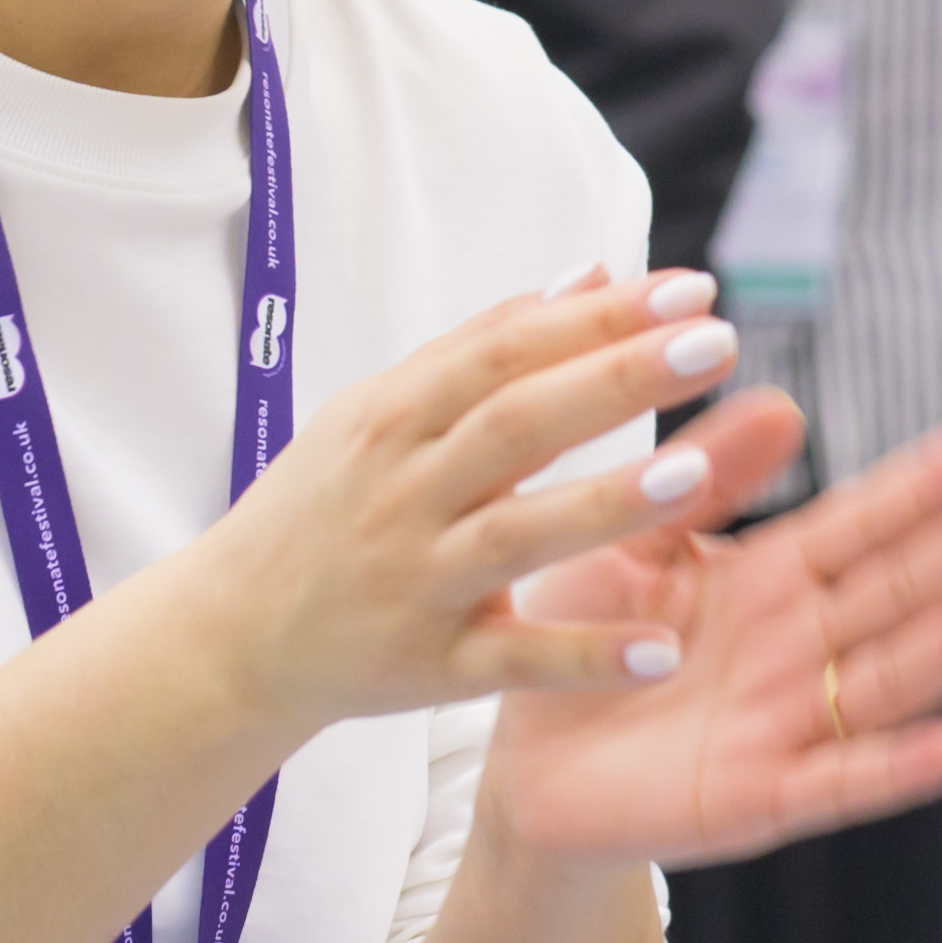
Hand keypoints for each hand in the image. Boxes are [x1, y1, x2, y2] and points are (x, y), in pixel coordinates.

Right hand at [153, 270, 773, 755]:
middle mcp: (405, 493)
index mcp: (395, 419)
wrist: (227, 635)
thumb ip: (484, 346)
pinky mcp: (428, 667)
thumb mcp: (379, 412)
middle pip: (517, 424)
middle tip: (714, 343)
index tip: (691, 291)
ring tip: (697, 473)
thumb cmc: (323, 507)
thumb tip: (588, 275)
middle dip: (616, 379)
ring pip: (517, 536)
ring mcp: (416, 583)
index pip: (506, 352)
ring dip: (607, 504)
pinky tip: (664, 651)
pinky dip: (586, 658)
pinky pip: (514, 663)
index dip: (599, 319)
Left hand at [478, 417, 941, 874]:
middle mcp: (795, 649)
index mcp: (767, 581)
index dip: (913, 491)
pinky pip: (838, 782)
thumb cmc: (577, 644)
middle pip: (892, 594)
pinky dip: (898, 769)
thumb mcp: (633, 544)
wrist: (520, 769)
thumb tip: (783, 403)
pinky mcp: (759, 799)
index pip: (855, 527)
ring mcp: (786, 725)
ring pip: (886, 679)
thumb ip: (702, 480)